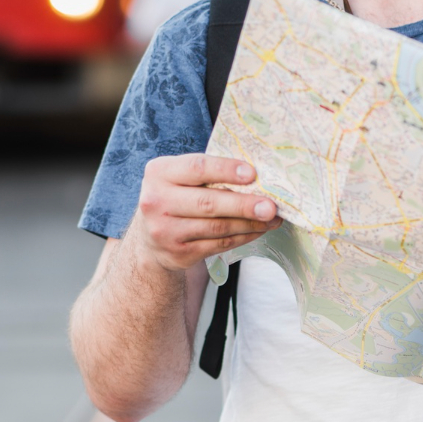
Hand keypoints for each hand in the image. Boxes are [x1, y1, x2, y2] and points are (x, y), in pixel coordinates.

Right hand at [129, 154, 281, 271]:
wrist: (150, 237)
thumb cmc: (175, 196)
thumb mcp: (178, 176)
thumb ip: (207, 173)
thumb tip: (256, 175)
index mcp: (159, 173)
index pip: (197, 168)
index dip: (226, 170)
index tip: (252, 173)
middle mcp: (156, 201)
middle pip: (208, 203)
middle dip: (244, 204)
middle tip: (271, 206)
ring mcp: (165, 231)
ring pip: (217, 227)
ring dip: (249, 223)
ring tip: (272, 218)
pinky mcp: (178, 253)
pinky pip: (218, 244)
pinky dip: (242, 237)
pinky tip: (257, 230)